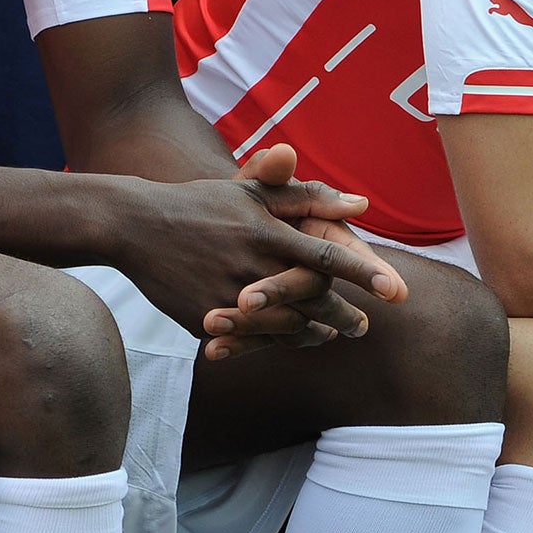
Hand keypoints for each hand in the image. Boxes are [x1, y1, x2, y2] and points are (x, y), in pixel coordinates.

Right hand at [121, 144, 404, 352]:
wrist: (134, 225)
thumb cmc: (200, 203)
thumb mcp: (251, 191)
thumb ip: (306, 198)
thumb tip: (360, 206)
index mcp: (265, 232)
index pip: (328, 256)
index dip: (366, 274)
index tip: (398, 291)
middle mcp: (250, 268)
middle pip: (312, 301)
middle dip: (345, 316)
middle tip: (365, 326)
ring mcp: (227, 298)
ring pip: (285, 327)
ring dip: (314, 332)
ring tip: (332, 333)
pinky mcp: (206, 321)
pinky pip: (251, 339)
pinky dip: (278, 340)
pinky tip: (293, 337)